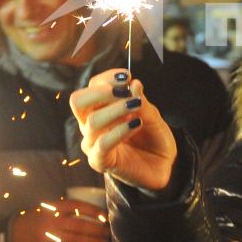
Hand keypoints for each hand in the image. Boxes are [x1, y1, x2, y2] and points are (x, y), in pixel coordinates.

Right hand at [8, 198, 111, 241]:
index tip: (105, 215)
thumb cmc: (33, 220)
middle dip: (98, 230)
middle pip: (81, 225)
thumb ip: (63, 210)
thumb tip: (88, 212)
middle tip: (110, 232)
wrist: (12, 235)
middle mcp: (53, 221)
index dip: (93, 210)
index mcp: (53, 208)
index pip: (76, 206)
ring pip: (78, 239)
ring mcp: (51, 236)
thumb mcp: (46, 209)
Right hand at [69, 71, 176, 191]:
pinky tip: (135, 124)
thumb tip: (133, 83)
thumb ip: (141, 100)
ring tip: (136, 108)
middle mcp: (91, 125)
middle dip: (100, 91)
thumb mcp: (152, 115)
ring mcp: (93, 144)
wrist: (164, 166)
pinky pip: (102, 143)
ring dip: (116, 110)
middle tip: (124, 91)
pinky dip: (119, 131)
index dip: (107, 78)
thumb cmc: (153, 138)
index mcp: (99, 109)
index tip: (126, 76)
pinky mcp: (100, 161)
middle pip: (78, 101)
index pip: (91, 87)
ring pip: (92, 121)